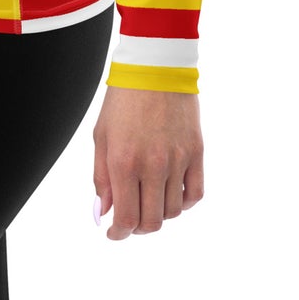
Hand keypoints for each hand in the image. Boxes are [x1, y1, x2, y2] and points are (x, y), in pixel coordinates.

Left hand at [91, 87, 203, 238]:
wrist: (154, 66)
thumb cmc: (123, 99)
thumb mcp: (102, 136)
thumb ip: (102, 177)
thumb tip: (104, 212)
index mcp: (124, 162)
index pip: (126, 218)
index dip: (119, 233)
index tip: (114, 232)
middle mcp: (152, 165)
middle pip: (151, 221)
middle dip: (138, 228)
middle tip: (131, 220)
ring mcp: (178, 160)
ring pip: (173, 211)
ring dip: (159, 214)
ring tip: (149, 201)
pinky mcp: (196, 152)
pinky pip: (195, 193)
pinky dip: (184, 203)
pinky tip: (172, 195)